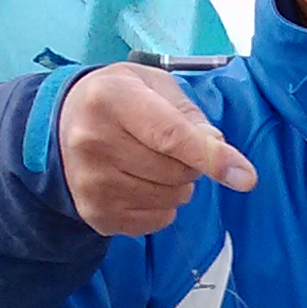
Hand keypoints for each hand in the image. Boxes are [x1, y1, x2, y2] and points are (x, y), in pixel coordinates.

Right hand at [60, 66, 255, 234]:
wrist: (61, 125)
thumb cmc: (120, 99)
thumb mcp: (153, 86)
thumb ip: (189, 115)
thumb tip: (217, 147)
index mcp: (111, 100)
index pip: (170, 136)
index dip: (211, 158)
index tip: (245, 177)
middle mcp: (94, 142)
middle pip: (176, 171)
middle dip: (190, 163)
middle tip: (171, 147)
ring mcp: (92, 182)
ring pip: (170, 200)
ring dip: (178, 186)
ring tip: (153, 163)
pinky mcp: (95, 213)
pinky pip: (157, 221)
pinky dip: (163, 207)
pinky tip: (141, 183)